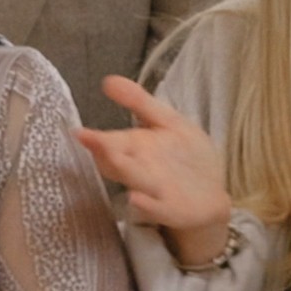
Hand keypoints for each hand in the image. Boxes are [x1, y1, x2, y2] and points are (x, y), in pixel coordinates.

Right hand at [77, 76, 233, 264]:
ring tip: (113, 159)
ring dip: (123, 171)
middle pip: (117, 161)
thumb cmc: (184, 158)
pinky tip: (136, 198)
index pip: (110, 142)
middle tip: (94, 142)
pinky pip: (156, 209)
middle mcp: (138, 169)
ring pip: (134, 180)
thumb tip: (107, 80)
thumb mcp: (168, 123)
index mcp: (134, 147)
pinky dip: (146, 205)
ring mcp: (153, 191)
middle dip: (106, 153)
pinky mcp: (171, 210)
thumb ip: (139, 103)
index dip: (95, 139)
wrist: (211, 194)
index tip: (79, 132)